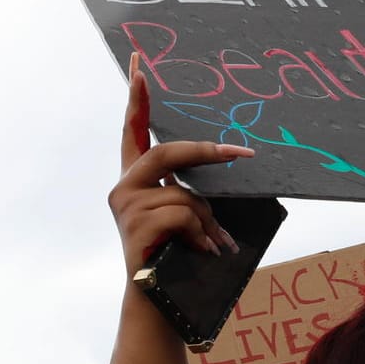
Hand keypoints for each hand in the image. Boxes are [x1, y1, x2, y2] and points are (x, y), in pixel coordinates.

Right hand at [110, 53, 251, 273]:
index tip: (139, 64)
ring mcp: (125, 206)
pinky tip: (197, 252)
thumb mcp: (187, 212)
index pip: (134, 129)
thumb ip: (190, 188)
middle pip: (168, 152)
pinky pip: (183, 215)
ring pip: (184, 193)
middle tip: (242, 153)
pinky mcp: (135, 226)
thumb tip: (229, 160)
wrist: (157, 299)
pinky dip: (200, 235)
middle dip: (207, 154)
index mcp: (134, 178)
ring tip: (209, 244)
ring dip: (206, 220)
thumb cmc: (178, 254)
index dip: (137, 97)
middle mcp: (122, 187)